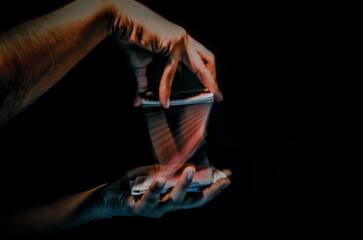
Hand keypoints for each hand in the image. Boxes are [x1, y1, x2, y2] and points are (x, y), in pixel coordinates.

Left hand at [97, 165, 230, 217]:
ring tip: (189, 171)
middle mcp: (166, 207)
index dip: (213, 190)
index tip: (228, 179)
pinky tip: (160, 180)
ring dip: (182, 186)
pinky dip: (154, 190)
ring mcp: (153, 210)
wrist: (108, 196)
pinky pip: (147, 201)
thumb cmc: (133, 185)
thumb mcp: (153, 175)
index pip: (197, 197)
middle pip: (190, 202)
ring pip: (171, 202)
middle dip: (206, 190)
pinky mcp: (137, 209)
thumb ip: (168, 172)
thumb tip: (187, 164)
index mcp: (171, 199)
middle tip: (219, 176)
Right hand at [110, 0, 222, 107]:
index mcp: (179, 43)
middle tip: (218, 94)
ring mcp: (180, 40)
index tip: (209, 87)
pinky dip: (165, 87)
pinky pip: (170, 71)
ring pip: (200, 66)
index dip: (205, 73)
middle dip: (213, 78)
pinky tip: (163, 99)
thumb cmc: (131, 39)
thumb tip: (138, 102)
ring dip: (208, 82)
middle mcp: (183, 41)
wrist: (120, 20)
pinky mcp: (173, 43)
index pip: (198, 60)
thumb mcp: (141, 65)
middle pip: (208, 59)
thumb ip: (143, 84)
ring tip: (212, 95)